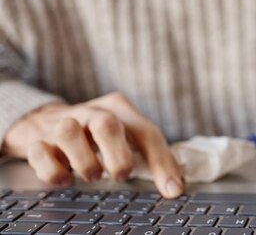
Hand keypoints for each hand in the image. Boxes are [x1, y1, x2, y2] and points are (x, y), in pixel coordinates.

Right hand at [1, 92, 183, 197]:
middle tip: (122, 175)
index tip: (172, 189)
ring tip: (91, 175)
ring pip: (68, 132)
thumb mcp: (124, 134)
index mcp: (118, 109)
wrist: (43, 120)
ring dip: (83, 160)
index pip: (146, 132)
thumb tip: (175, 185)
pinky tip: (64, 180)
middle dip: (117, 153)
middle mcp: (91, 112)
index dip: (162, 162)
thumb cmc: (95, 133)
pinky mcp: (36, 140)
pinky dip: (52, 169)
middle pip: (107, 124)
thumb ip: (149, 155)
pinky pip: (40, 152)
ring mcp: (62, 124)